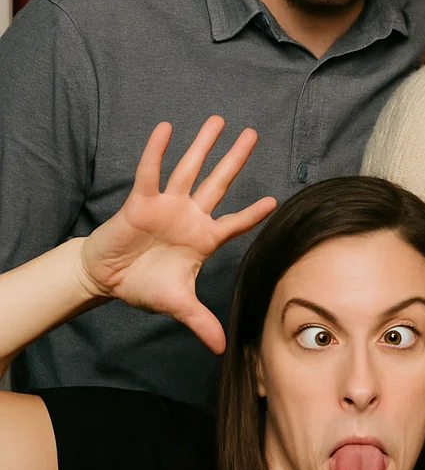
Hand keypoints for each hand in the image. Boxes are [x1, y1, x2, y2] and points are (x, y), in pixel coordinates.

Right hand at [79, 117, 276, 353]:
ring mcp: (167, 205)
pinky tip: (166, 128)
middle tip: (252, 134)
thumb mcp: (177, 305)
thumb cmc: (144, 285)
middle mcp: (190, 216)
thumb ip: (201, 321)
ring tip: (218, 121)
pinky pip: (150, 172)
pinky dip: (156, 151)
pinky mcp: (140, 202)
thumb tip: (223, 349)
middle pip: (218, 182)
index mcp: (203, 238)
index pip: (235, 223)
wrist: (105, 279)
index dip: (252, 213)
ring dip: (202, 145)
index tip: (274, 201)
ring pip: (189, 169)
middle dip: (235, 159)